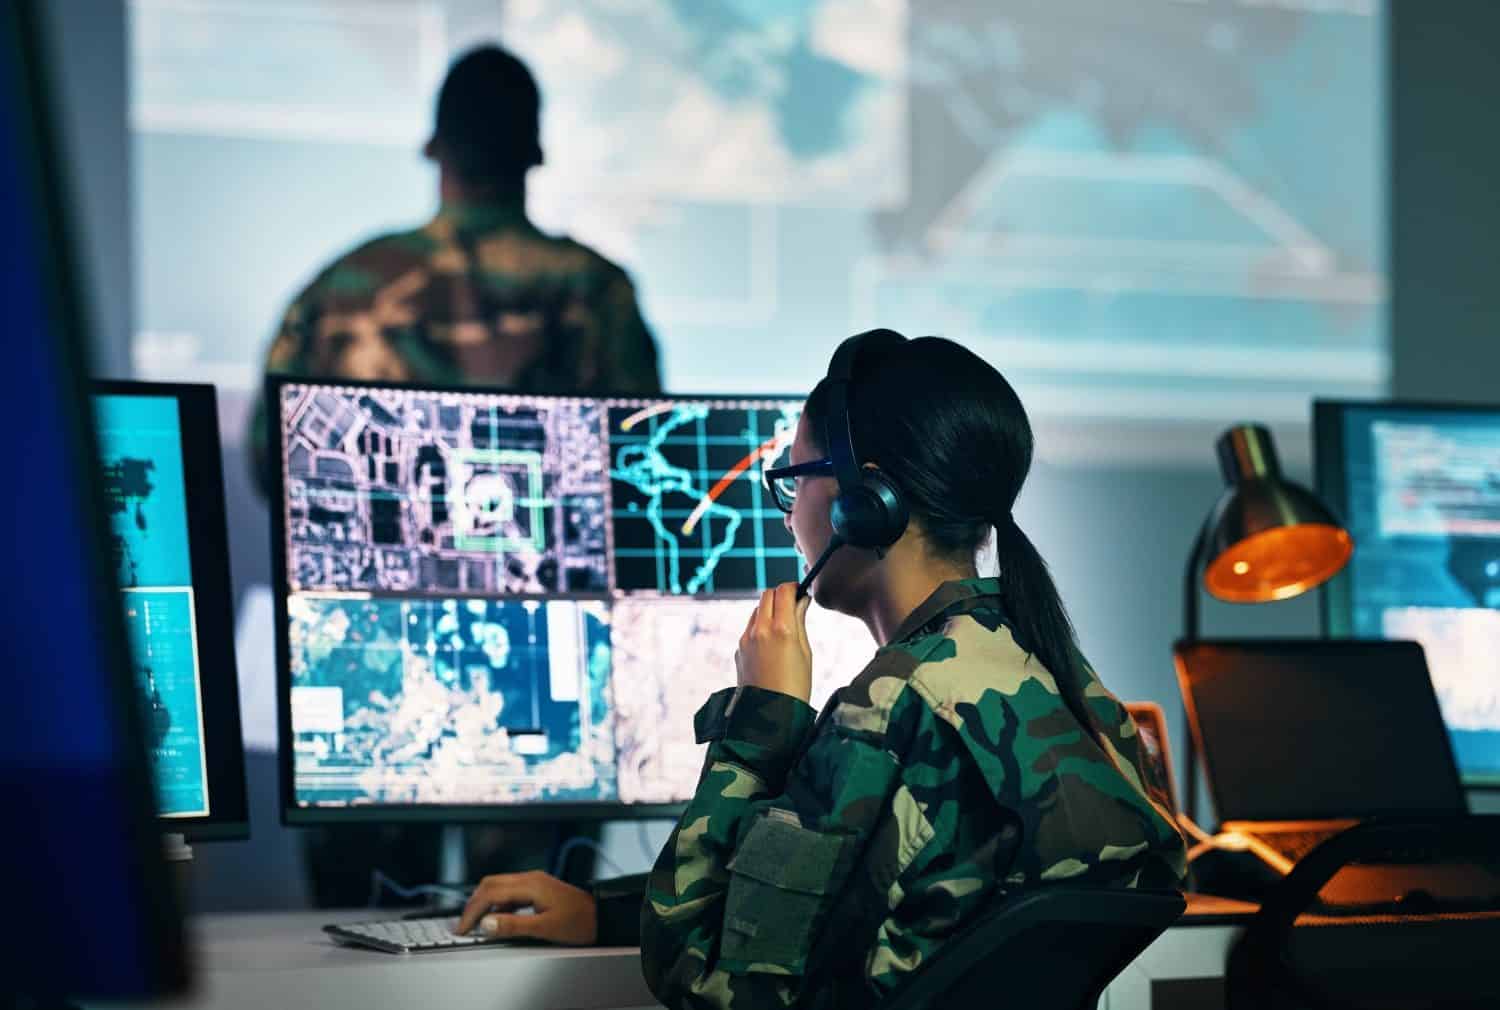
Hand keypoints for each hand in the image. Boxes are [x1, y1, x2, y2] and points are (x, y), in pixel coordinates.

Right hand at [455, 870, 596, 944]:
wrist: (601, 916)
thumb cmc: (579, 921)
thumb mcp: (545, 927)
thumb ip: (514, 925)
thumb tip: (486, 924)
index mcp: (531, 884)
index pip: (490, 892)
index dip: (473, 910)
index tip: (463, 927)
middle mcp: (530, 879)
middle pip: (490, 884)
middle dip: (473, 904)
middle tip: (464, 925)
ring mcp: (534, 882)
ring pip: (498, 886)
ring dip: (483, 903)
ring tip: (475, 924)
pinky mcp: (536, 889)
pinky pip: (508, 892)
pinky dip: (496, 904)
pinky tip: (495, 918)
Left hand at [734, 582, 812, 701]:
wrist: (771, 714)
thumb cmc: (796, 687)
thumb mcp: (806, 652)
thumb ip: (800, 622)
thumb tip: (801, 601)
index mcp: (781, 629)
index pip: (784, 591)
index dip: (793, 587)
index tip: (800, 592)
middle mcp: (760, 630)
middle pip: (767, 595)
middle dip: (780, 595)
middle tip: (792, 605)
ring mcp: (746, 639)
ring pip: (757, 610)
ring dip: (769, 609)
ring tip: (783, 626)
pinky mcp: (739, 649)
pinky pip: (750, 628)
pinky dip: (760, 626)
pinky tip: (772, 643)